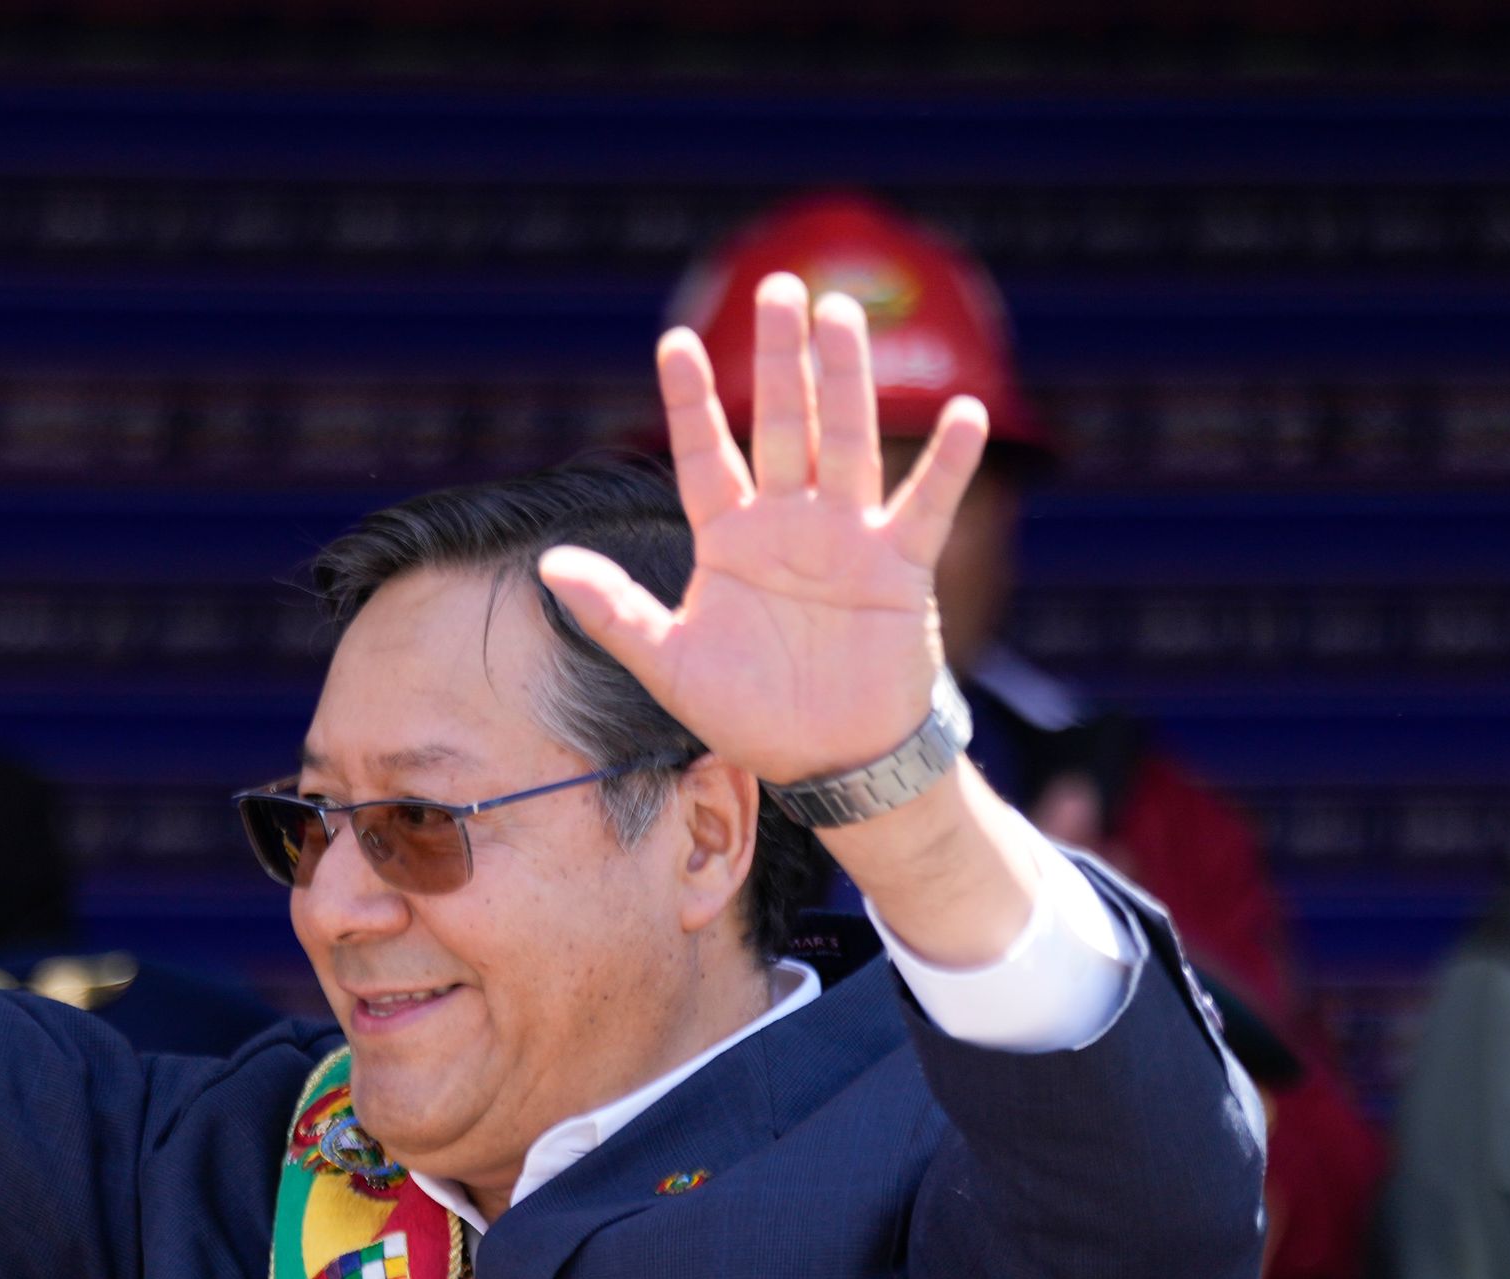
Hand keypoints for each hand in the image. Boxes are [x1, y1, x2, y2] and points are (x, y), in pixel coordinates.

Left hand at [541, 276, 1039, 963]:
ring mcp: (846, 539)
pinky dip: (947, 464)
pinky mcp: (899, 566)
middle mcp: (787, 524)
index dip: (692, 402)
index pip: (706, 454)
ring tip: (841, 316)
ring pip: (845, 443)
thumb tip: (547, 564)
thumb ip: (614, 612)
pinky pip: (926, 505)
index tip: (673, 343)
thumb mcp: (669, 665)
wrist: (827, 759)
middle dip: (779, 360)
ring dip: (845, 382)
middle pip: (782, 425)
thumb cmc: (748, 713)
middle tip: (780, 288)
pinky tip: (962, 414)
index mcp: (729, 539)